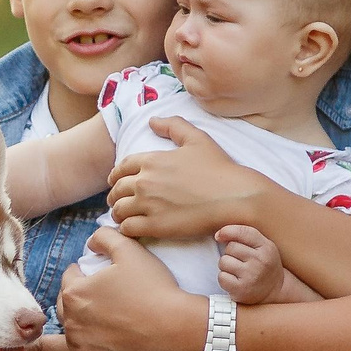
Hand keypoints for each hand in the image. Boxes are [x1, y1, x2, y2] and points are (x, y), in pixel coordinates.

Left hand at [27, 229, 205, 350]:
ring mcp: (80, 349)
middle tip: (84, 304)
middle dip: (68, 304)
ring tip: (23, 347)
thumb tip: (90, 240)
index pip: (69, 279)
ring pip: (54, 343)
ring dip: (37, 344)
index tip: (92, 275)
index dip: (80, 275)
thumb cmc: (154, 289)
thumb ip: (105, 238)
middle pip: (61, 309)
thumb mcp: (130, 250)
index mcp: (76, 292)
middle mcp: (72, 321)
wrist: (176, 328)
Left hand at [106, 117, 273, 239]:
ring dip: (119, 213)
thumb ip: (173, 126)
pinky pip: (128, 228)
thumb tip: (152, 121)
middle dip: (115, 195)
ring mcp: (149, 205)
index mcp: (152, 160)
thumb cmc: (219, 168)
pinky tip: (133, 229)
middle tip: (119, 202)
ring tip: (124, 217)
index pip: (121, 167)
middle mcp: (145, 182)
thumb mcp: (197, 139)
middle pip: (116, 190)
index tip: (117, 182)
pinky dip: (126, 229)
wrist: (235, 197)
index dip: (116, 175)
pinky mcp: (156, 226)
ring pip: (118, 210)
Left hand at [215, 223, 284, 303]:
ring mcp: (251, 276)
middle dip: (230, 253)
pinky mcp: (242, 289)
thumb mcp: (263, 246)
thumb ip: (244, 236)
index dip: (227, 231)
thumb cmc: (264, 264)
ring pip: (223, 261)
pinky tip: (235, 281)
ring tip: (238, 271)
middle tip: (241, 261)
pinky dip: (225, 279)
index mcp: (266, 247)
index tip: (219, 236)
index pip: (242, 232)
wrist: (276, 290)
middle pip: (230, 247)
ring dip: (226, 266)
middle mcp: (260, 261)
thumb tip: (218, 235)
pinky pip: (221, 277)